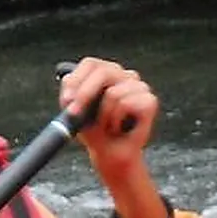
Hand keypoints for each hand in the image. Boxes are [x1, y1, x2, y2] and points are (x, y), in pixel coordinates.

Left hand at [58, 57, 157, 186]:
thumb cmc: (95, 131)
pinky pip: (126, 104)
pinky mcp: (150, 100)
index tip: (66, 98)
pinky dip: (116, 120)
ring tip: (107, 125)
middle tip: (74, 113)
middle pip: (103, 72)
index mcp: (106, 73)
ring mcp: (139, 87)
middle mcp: (124, 75)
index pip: (91, 64)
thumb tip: (68, 88)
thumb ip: (70, 96)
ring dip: (103, 116)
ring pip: (113, 93)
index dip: (77, 79)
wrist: (110, 154)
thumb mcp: (75, 112)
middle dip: (85, 94)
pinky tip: (119, 127)